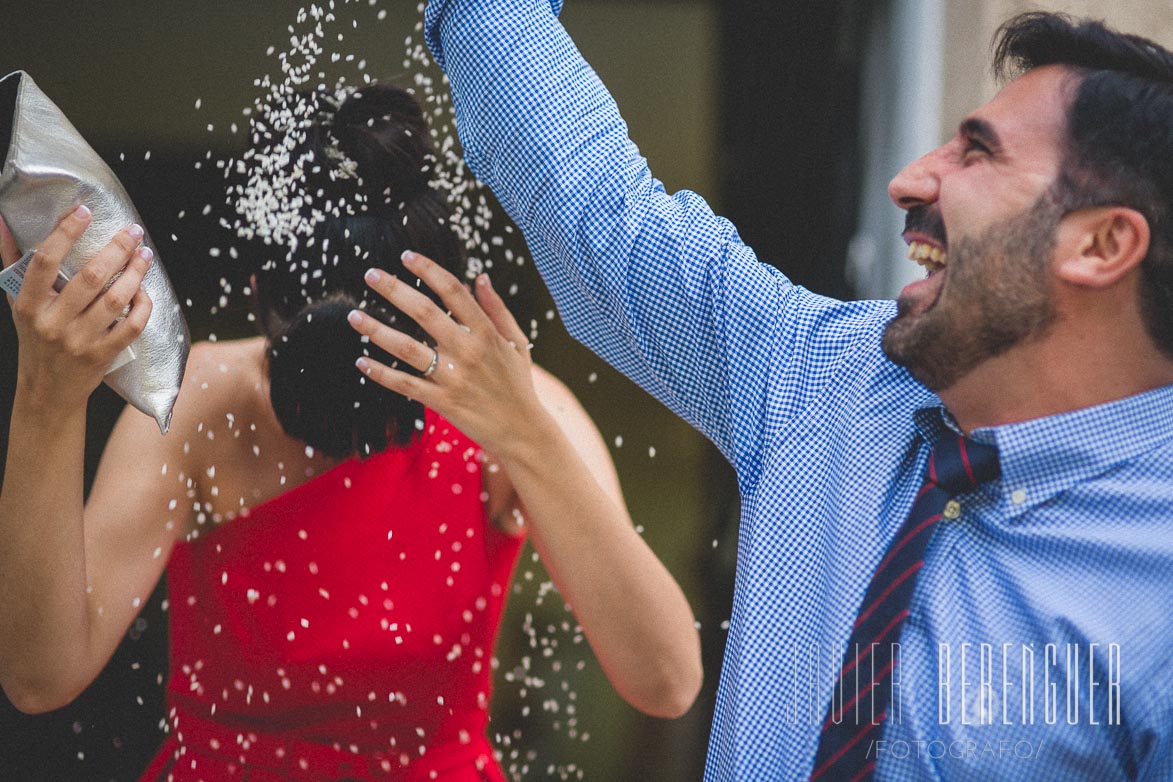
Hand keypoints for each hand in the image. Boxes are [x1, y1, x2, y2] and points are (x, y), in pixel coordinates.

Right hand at [2, 206, 153, 412]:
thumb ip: (14, 262)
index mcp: (30, 305)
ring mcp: (79, 341)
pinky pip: (131, 327)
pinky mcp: (103, 355)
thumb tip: (5, 222)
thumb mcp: (19, 303)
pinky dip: (143, 307)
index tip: (84, 211)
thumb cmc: (36, 339)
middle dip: (116, 249)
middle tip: (133, 232)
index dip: (65, 232)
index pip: (45, 261)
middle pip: (90, 278)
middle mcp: (53, 322)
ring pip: (114, 300)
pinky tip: (145, 291)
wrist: (48, 391)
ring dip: (135, 274)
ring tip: (145, 256)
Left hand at [347, 251, 542, 455]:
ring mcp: (454, 377)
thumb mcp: (517, 342)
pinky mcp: (443, 402)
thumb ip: (497, 309)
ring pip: (407, 348)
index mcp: (486, 332)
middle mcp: (468, 351)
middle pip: (424, 312)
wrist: (523, 432)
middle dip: (394, 290)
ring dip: (377, 330)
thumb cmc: (519, 384)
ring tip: (354, 316)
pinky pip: (405, 385)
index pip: (453, 291)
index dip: (428, 270)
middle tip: (370, 274)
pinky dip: (381, 374)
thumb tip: (480, 277)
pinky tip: (361, 362)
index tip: (406, 256)